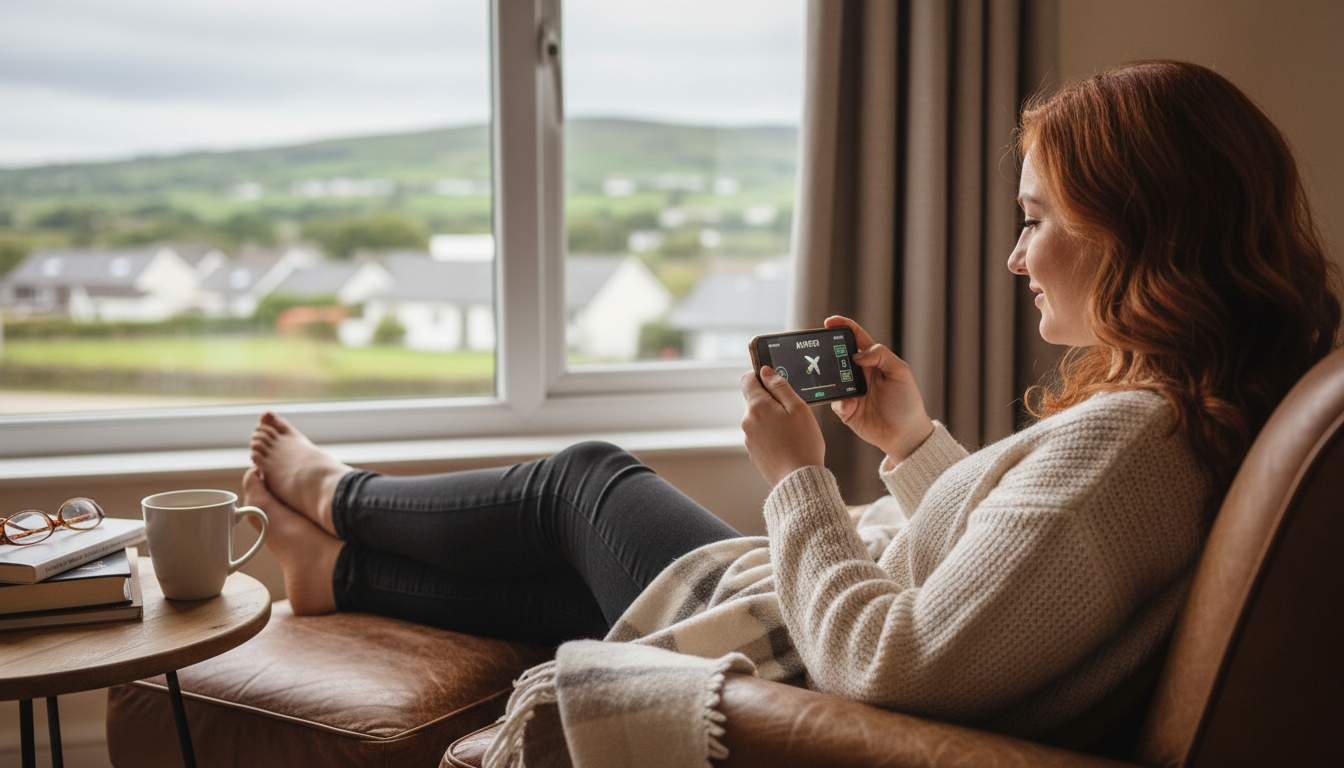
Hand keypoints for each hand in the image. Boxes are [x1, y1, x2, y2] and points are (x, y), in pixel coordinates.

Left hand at [739, 365, 825, 486]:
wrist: (799, 480)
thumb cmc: (803, 443)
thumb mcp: (798, 408)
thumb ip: (780, 386)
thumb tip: (765, 371)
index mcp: (757, 407)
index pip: (748, 380)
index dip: (760, 375)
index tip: (774, 380)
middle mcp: (747, 421)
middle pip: (755, 400)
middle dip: (772, 401)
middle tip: (794, 411)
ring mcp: (749, 439)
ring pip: (759, 419)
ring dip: (773, 419)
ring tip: (794, 432)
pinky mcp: (754, 453)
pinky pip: (762, 436)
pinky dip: (772, 435)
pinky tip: (788, 444)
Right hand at [823, 315, 934, 462]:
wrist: (904, 435)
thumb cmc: (907, 402)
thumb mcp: (901, 373)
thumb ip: (881, 356)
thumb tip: (857, 354)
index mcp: (874, 361)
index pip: (856, 338)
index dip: (843, 327)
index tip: (829, 322)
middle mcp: (860, 373)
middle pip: (838, 356)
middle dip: (828, 351)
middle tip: (820, 350)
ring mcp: (851, 391)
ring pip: (831, 378)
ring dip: (830, 378)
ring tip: (835, 381)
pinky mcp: (846, 409)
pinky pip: (834, 401)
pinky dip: (840, 401)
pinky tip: (850, 406)